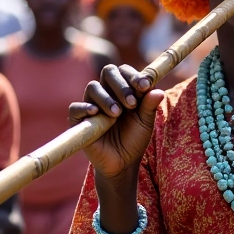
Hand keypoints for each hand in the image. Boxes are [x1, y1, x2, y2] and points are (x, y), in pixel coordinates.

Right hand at [68, 65, 164, 179]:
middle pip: (108, 72)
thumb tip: (158, 91)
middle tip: (131, 103)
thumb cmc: (135, 138)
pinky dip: (85, 107)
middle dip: (121, 85)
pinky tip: (96, 113)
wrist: (123, 162)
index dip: (134, 76)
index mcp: (124, 89)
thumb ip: (150, 106)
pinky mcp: (79, 120)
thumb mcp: (145, 122)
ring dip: (106, 97)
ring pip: (93, 87)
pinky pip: (76, 107)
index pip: (125, 71)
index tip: (144, 86)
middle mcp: (107, 92)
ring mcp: (92, 104)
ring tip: (117, 113)